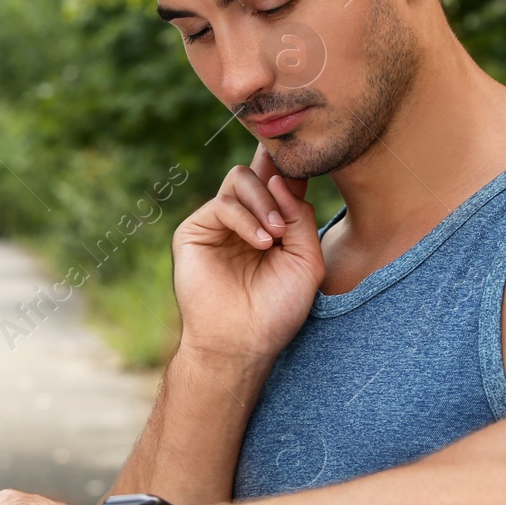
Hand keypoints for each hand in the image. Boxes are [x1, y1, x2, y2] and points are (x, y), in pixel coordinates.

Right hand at [172, 144, 323, 363]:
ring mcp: (218, 224)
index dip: (292, 170)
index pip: (279, 182)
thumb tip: (280, 179)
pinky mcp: (195, 231)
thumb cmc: (277, 310)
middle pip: (259, 172)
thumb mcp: (306, 261)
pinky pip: (223, 204)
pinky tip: (261, 243)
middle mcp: (244, 220)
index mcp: (270, 224)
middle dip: (278, 186)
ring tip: (275, 237)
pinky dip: (246, 218)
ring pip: (240, 179)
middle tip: (286, 226)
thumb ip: (301, 216)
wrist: (242, 341)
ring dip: (264, 203)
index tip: (310, 163)